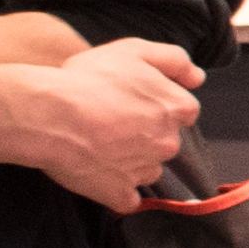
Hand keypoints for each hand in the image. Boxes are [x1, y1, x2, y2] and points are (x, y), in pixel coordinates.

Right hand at [2, 36, 212, 207]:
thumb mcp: (134, 50)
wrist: (50, 115)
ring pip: (147, 167)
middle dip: (144, 132)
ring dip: (130, 159)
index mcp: (176, 108)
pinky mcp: (120, 194)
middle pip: (165, 140)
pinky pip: (126, 196)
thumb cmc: (89, 79)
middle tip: (110, 118)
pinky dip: (115, 187)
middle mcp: (169, 143)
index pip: (183, 110)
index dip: (156, 103)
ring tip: (98, 142)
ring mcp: (145, 171)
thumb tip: (198, 77)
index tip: (131, 100)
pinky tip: (97, 170)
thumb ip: (174, 60)